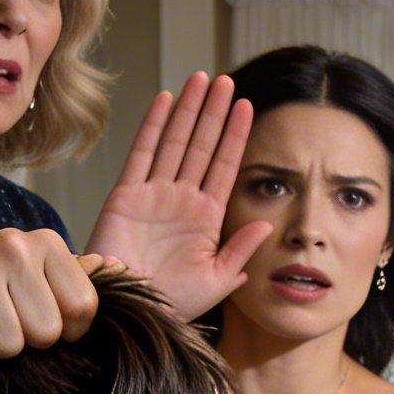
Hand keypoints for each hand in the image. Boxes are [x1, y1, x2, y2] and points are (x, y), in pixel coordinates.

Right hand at [0, 229, 101, 360]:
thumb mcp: (27, 278)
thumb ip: (71, 277)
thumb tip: (122, 268)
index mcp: (44, 241)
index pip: (84, 310)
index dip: (64, 332)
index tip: (34, 320)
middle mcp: (12, 244)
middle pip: (47, 333)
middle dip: (21, 341)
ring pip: (10, 345)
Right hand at [88, 73, 271, 320]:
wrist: (126, 314)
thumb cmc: (169, 304)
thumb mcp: (215, 281)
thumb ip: (239, 251)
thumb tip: (266, 225)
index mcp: (206, 218)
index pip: (225, 167)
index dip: (235, 136)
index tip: (246, 106)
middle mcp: (182, 199)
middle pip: (202, 146)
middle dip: (213, 112)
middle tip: (225, 80)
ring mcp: (154, 194)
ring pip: (176, 142)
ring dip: (189, 110)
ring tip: (201, 79)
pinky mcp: (126, 195)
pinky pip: (142, 153)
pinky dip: (154, 126)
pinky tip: (167, 100)